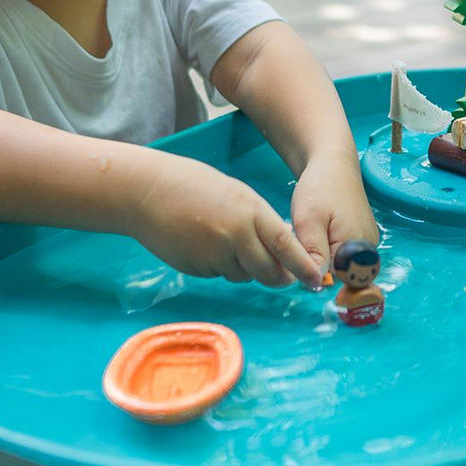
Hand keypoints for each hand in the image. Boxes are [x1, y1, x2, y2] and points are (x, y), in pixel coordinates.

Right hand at [133, 153, 321, 288]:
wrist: (147, 192)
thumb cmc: (195, 186)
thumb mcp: (237, 194)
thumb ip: (259, 221)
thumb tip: (283, 248)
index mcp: (250, 212)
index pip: (286, 246)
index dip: (303, 266)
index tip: (317, 280)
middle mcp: (235, 236)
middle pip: (268, 271)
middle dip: (279, 276)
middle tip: (284, 275)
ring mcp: (214, 255)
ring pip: (244, 275)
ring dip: (246, 268)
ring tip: (227, 241)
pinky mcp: (197, 268)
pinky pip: (219, 274)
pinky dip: (220, 266)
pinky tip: (204, 244)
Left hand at [289, 147, 378, 276]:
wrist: (333, 163)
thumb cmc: (319, 188)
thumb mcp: (308, 221)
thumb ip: (314, 255)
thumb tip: (317, 285)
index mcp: (358, 245)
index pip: (338, 280)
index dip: (317, 274)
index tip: (302, 255)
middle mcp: (369, 248)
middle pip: (341, 274)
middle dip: (319, 265)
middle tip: (304, 240)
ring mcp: (368, 242)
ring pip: (341, 264)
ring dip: (323, 256)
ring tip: (311, 234)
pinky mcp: (362, 237)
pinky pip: (344, 253)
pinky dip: (329, 248)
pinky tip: (319, 232)